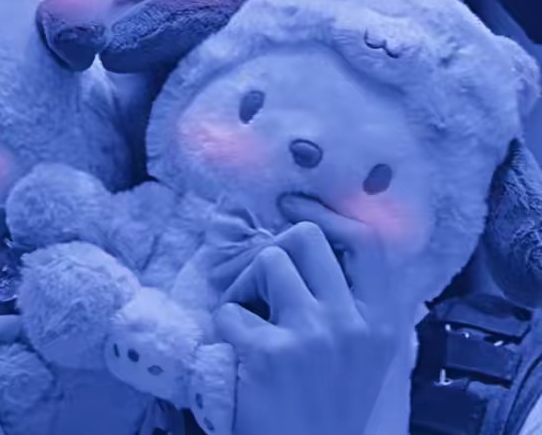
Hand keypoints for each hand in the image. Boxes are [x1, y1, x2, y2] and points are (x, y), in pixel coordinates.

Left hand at [215, 202, 400, 434]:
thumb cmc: (333, 403)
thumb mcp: (368, 353)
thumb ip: (356, 300)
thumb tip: (326, 238)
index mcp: (382, 319)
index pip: (366, 240)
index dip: (327, 213)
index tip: (293, 204)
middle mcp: (352, 323)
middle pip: (306, 236)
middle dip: (277, 247)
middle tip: (264, 279)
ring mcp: (313, 337)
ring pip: (268, 260)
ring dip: (247, 283)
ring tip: (248, 313)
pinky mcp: (271, 355)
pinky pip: (230, 309)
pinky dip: (225, 323)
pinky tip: (236, 347)